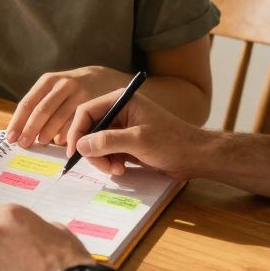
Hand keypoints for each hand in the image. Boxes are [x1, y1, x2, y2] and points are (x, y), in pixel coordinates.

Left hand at [6, 66, 127, 147]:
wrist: (106, 78)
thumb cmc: (74, 88)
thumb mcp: (56, 88)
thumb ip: (41, 105)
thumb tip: (22, 132)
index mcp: (49, 81)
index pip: (28, 103)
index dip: (18, 121)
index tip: (11, 137)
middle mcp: (63, 85)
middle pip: (42, 110)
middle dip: (30, 130)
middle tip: (23, 145)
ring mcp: (79, 93)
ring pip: (59, 117)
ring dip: (48, 133)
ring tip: (40, 143)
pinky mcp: (94, 102)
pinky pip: (76, 122)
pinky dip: (67, 133)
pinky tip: (61, 142)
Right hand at [66, 92, 206, 179]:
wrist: (195, 156)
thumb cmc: (171, 142)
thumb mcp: (138, 140)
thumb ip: (108, 141)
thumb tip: (80, 145)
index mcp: (121, 100)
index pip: (87, 111)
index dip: (76, 131)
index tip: (74, 152)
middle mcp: (119, 111)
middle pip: (90, 129)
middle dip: (92, 150)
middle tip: (104, 167)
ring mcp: (123, 127)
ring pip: (97, 144)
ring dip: (102, 159)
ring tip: (116, 170)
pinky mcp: (126, 143)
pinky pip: (107, 152)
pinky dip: (110, 162)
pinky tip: (121, 169)